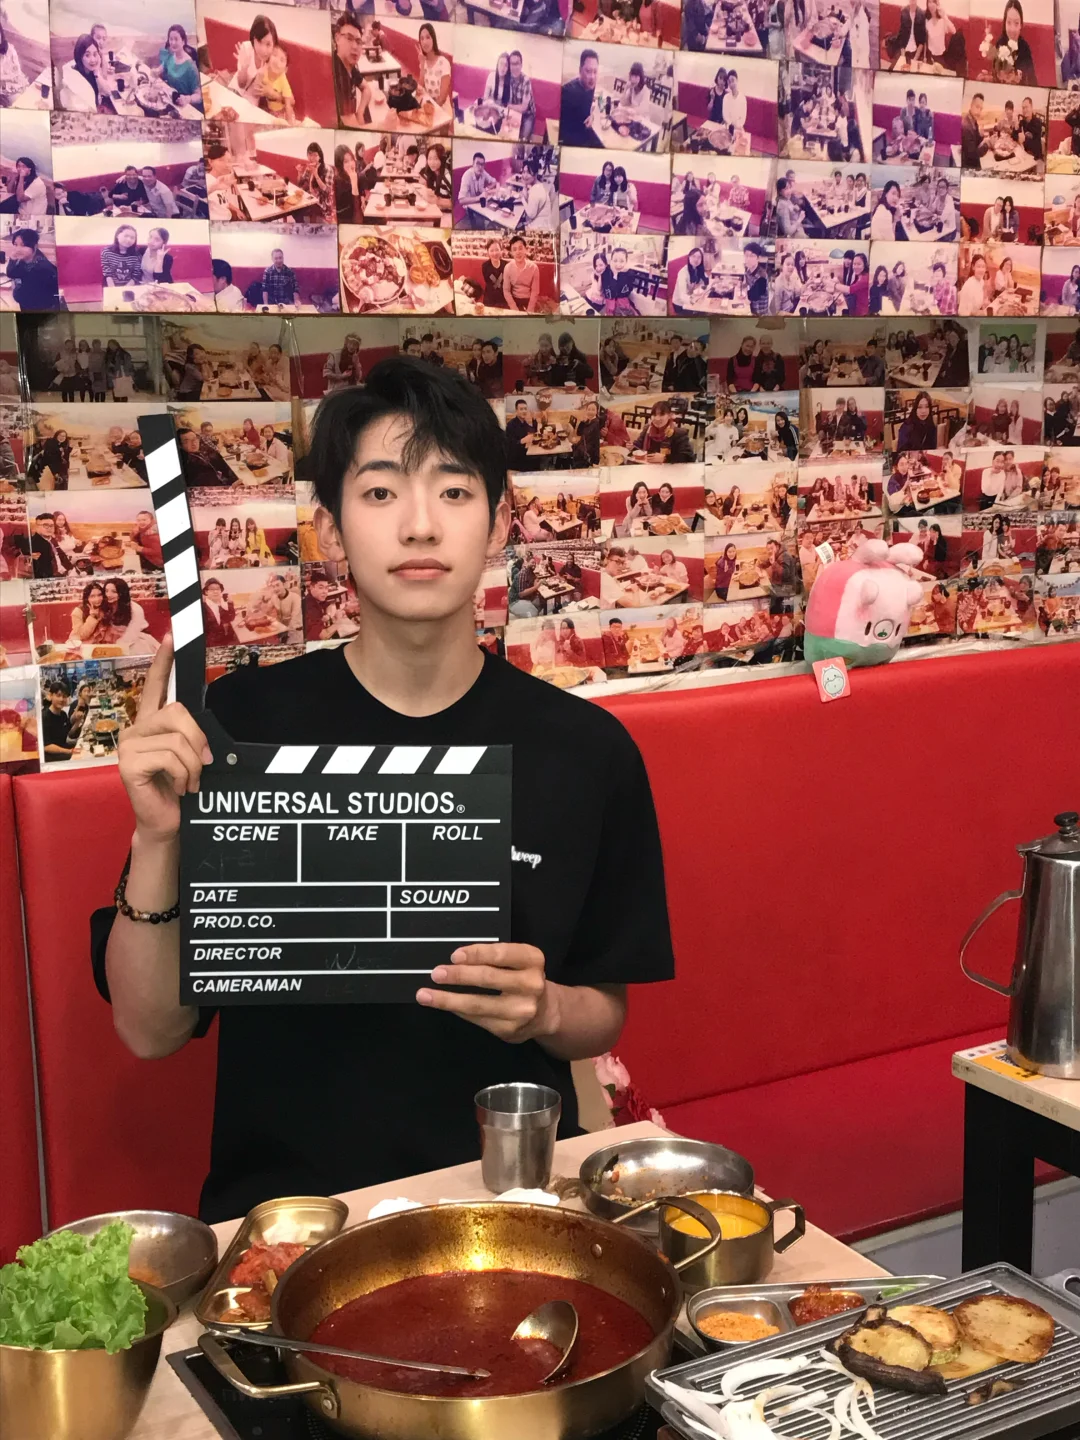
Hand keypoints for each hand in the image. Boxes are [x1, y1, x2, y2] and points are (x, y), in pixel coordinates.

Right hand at [116, 634, 211, 843]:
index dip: (163, 661)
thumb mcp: (192, 757)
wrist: (166, 823)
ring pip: (177, 738)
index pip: (157, 685)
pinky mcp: (127, 763)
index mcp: (152, 723)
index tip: (172, 636)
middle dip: (199, 739)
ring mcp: (128, 745)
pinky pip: (170, 757)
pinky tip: (178, 788)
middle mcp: (136, 729)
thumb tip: (207, 733)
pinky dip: (184, 775)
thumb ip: (193, 736)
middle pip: (177, 711)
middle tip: (204, 764)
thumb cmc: (180, 789)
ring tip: (190, 782)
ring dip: (194, 765)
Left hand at [417, 943, 559, 1043]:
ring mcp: (521, 1010)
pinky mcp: (509, 1030)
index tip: (454, 956)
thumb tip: (454, 961)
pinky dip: (456, 1010)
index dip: (477, 953)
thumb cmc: (522, 978)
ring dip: (447, 999)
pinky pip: (476, 1018)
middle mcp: (531, 984)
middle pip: (489, 978)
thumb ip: (494, 958)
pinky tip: (443, 1004)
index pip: (502, 953)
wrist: (545, 1013)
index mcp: (533, 960)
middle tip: (436, 973)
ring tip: (425, 995)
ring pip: (478, 1003)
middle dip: (459, 975)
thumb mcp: (517, 961)